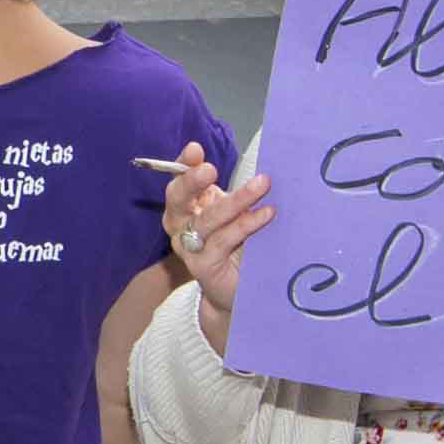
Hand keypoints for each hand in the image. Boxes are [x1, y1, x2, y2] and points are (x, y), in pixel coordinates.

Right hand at [165, 142, 271, 355]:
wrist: (235, 293)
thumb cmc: (236, 248)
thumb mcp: (235, 215)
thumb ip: (237, 195)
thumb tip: (262, 169)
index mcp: (187, 207)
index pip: (180, 180)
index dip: (184, 164)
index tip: (195, 149)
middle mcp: (181, 225)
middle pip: (177, 199)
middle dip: (191, 182)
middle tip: (211, 169)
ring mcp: (188, 247)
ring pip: (206, 219)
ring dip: (235, 200)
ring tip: (262, 184)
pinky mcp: (202, 266)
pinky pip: (223, 240)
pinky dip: (245, 225)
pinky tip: (266, 214)